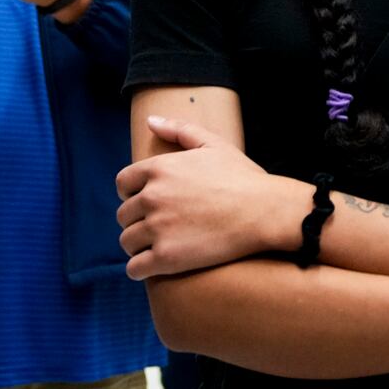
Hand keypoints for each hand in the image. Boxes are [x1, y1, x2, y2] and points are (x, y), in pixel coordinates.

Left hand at [116, 116, 285, 279]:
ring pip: (128, 241)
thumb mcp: (213, 144)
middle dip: (138, 221)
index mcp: (159, 168)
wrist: (265, 212)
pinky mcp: (167, 257)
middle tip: (161, 227)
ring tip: (160, 246)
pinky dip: (141, 269)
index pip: (123, 184)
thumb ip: (179, 130)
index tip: (149, 202)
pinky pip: (135, 268)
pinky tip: (156, 266)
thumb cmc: (243, 178)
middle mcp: (152, 197)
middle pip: (124, 215)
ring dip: (140, 245)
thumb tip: (151, 120)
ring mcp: (158, 228)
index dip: (133, 194)